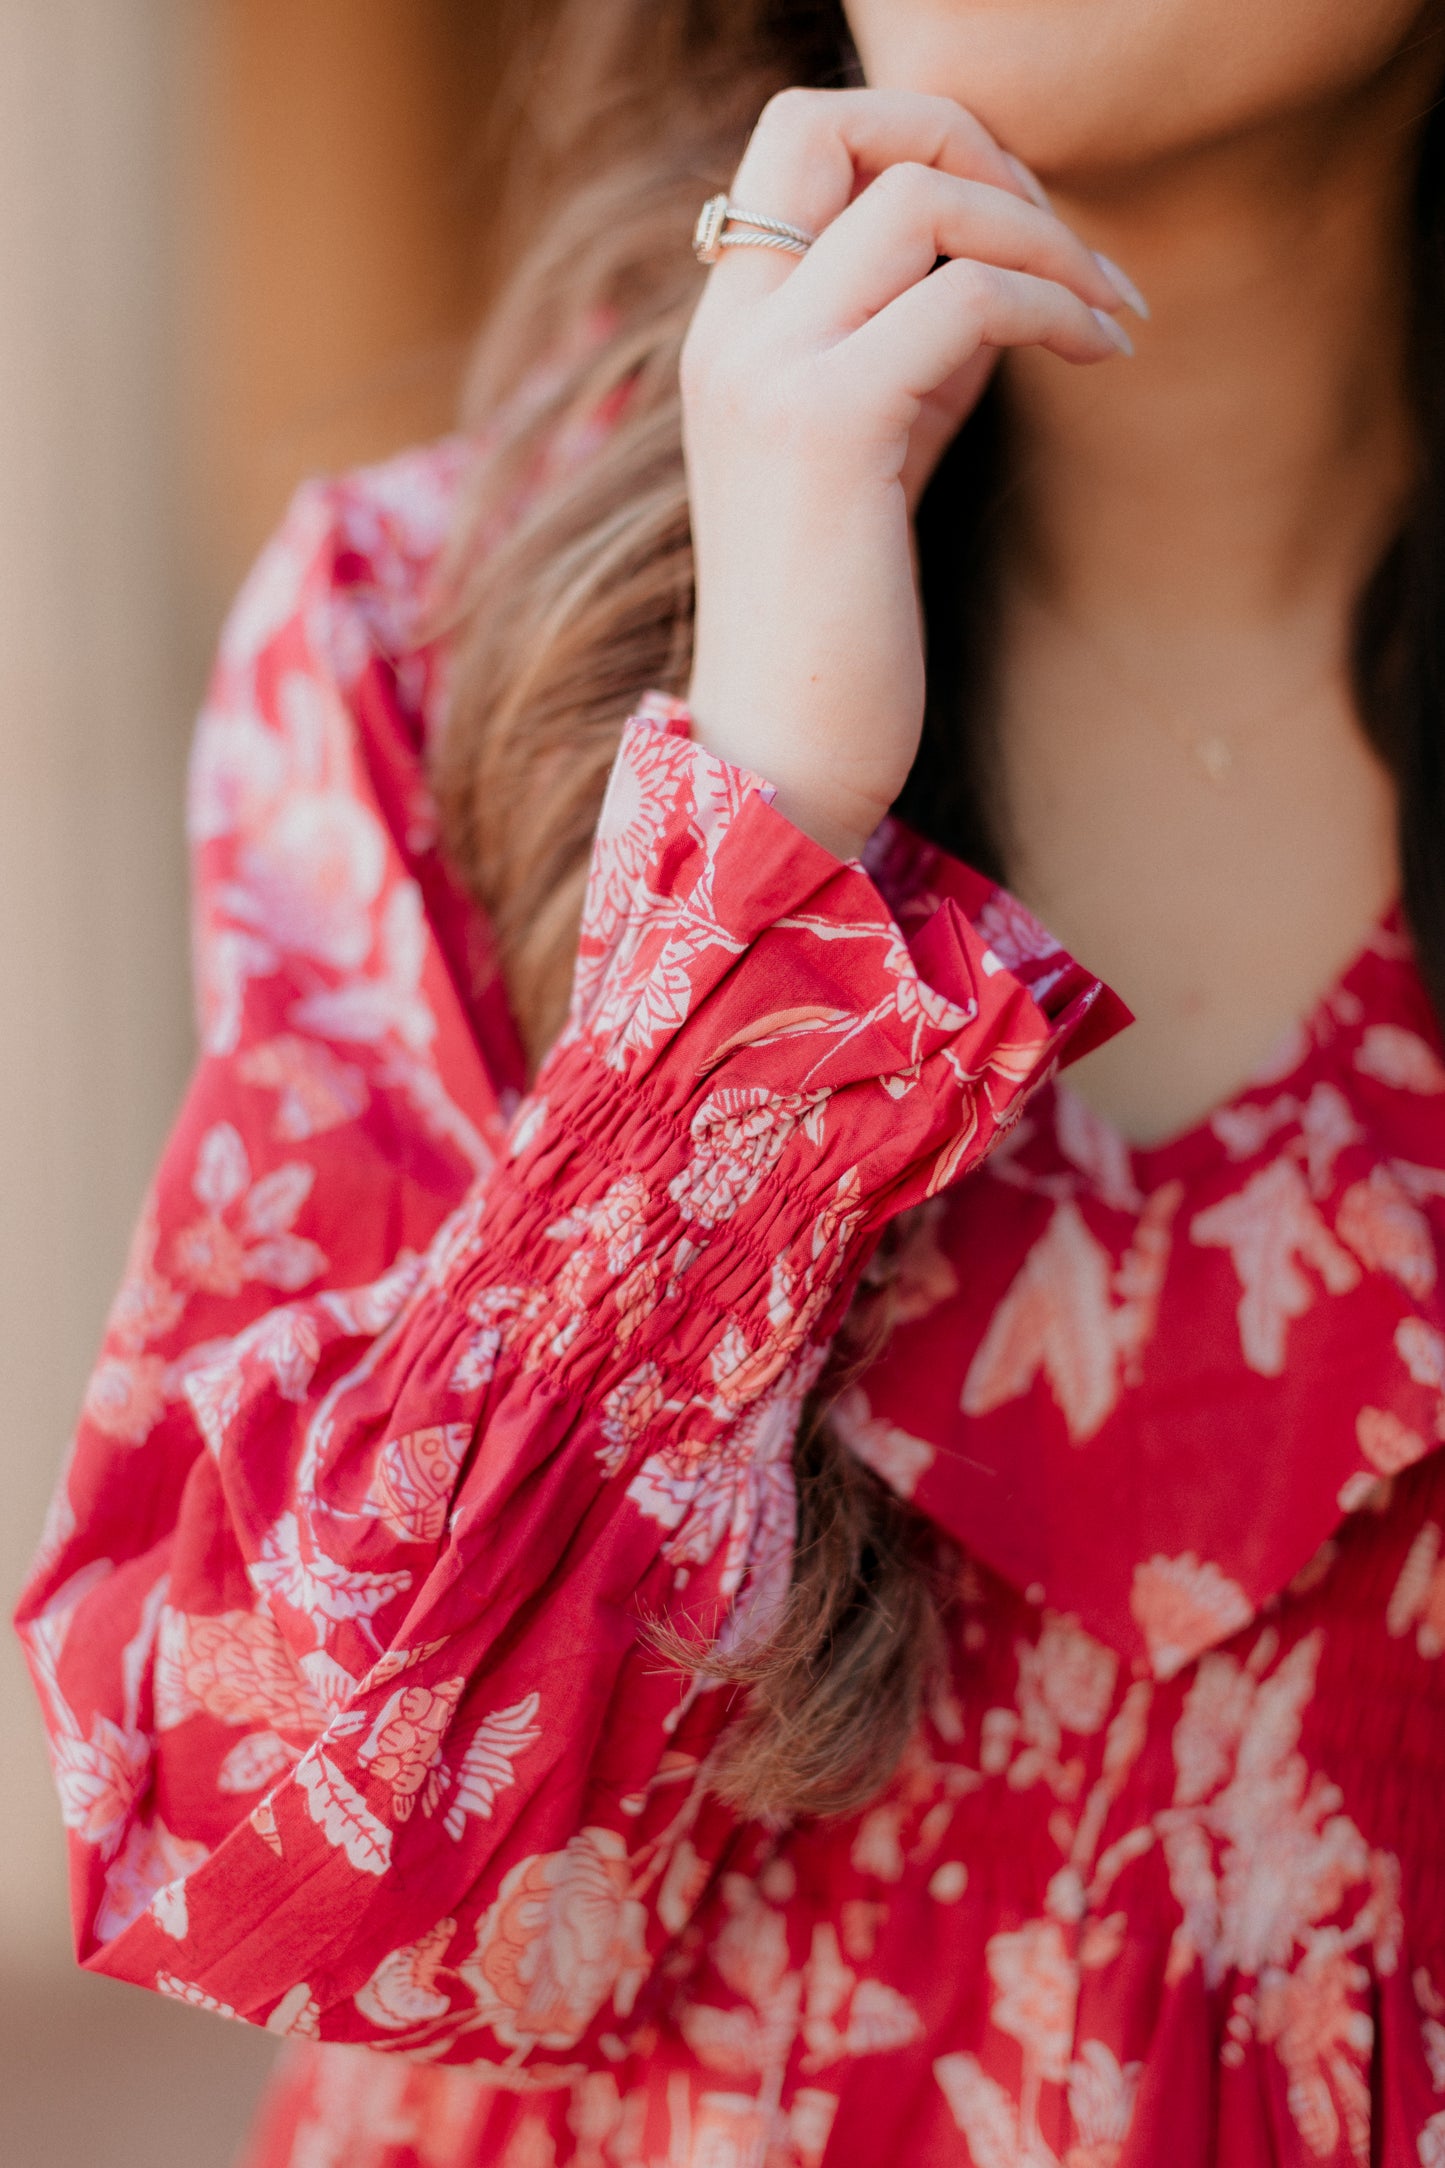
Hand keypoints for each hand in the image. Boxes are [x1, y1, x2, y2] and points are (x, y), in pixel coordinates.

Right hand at [681, 88, 1143, 860]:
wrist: (786, 748)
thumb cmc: (840, 615)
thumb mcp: (873, 446)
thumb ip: (906, 341)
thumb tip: (1000, 256)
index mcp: (726, 332)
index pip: (798, 139)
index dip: (916, 138)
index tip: (1010, 220)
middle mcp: (730, 334)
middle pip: (832, 123)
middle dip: (974, 145)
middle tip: (1061, 238)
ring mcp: (769, 375)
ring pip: (919, 199)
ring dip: (1043, 234)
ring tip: (1108, 309)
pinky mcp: (831, 429)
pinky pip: (969, 300)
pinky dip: (1058, 309)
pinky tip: (1103, 355)